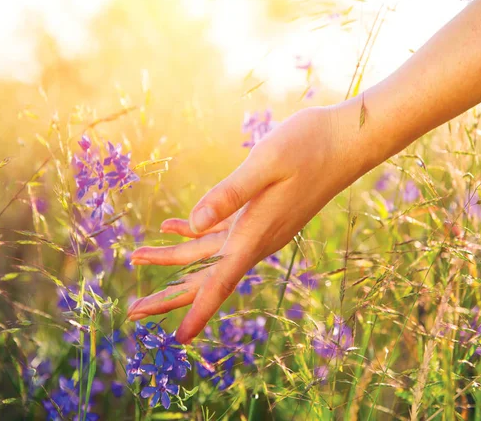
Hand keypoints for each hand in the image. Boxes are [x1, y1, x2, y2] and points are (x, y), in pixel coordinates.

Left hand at [128, 101, 372, 343]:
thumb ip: (229, 195)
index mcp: (255, 233)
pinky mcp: (260, 214)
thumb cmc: (309, 147)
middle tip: (133, 310)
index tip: (178, 339)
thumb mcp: (265, 164)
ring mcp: (259, 228)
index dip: (198, 311)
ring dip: (172, 258)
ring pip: (209, 254)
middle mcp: (257, 238)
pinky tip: (174, 227)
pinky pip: (221, 231)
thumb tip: (194, 225)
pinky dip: (195, 232)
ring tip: (137, 258)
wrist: (347, 141)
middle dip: (170, 294)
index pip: (221, 281)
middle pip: (207, 276)